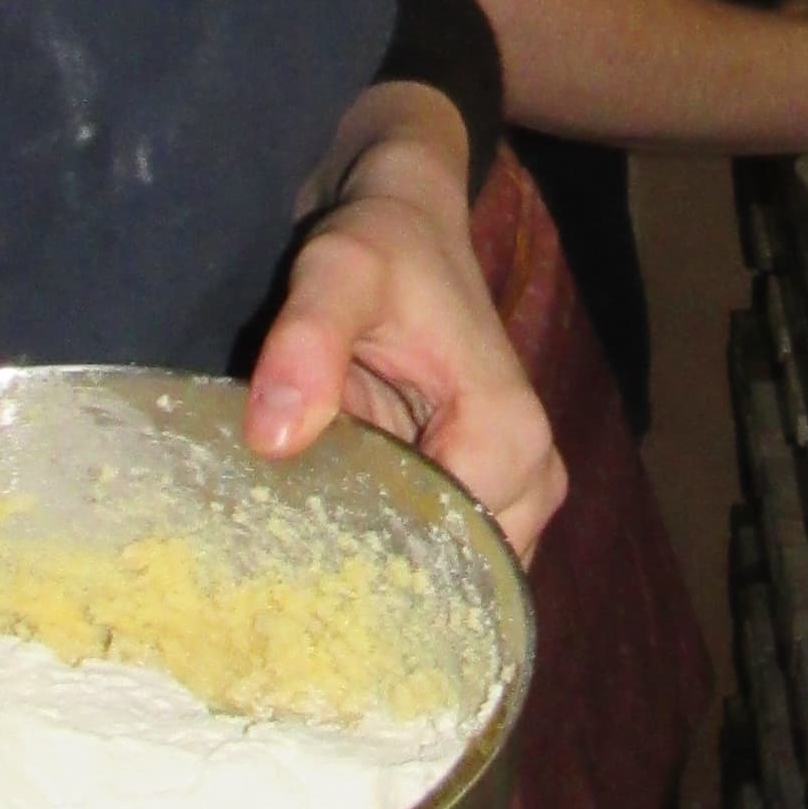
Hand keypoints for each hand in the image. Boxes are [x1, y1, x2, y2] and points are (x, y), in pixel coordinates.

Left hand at [246, 104, 564, 556]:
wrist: (407, 220)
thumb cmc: (382, 244)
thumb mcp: (338, 272)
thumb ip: (307, 343)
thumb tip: (274, 437)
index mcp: (510, 439)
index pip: (446, 560)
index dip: (366, 568)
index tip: (291, 566)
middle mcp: (533, 482)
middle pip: (454, 583)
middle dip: (376, 588)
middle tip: (286, 582)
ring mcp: (519, 498)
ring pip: (451, 582)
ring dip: (383, 579)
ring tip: (302, 570)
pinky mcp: (490, 499)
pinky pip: (448, 561)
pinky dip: (394, 563)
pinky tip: (330, 550)